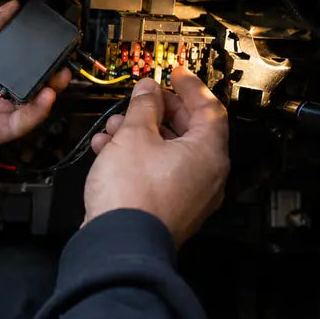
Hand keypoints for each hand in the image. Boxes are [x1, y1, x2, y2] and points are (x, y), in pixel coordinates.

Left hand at [0, 1, 70, 184]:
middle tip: (57, 57)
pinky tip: (43, 99)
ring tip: (57, 77)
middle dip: (39, 68)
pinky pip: (14, 125)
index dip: (21, 42)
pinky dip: (33, 113)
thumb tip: (5, 10)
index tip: (40, 31)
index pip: (0, 48)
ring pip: (21, 102)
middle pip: (16, 76)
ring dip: (42, 90)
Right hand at [84, 67, 229, 245]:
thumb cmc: (133, 196)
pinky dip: (139, 158)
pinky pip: (159, 174)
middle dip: (160, 110)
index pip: (209, 108)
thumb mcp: (135, 135)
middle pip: (190, 130)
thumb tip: (149, 91)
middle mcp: (207, 177)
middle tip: (143, 98)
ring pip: (170, 153)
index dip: (191, 86)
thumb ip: (144, 106)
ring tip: (115, 126)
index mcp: (209, 153)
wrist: (118, 245)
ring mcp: (190, 197)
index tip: (177, 73)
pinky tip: (109, 152)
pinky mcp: (170, 210)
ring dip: (143, 133)